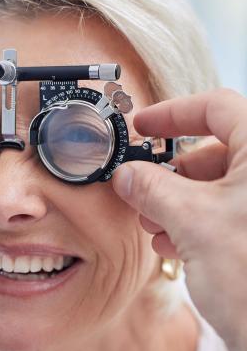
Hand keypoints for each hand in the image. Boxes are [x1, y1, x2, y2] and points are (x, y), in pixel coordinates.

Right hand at [112, 88, 246, 350]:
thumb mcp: (191, 221)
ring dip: (177, 201)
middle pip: (214, 151)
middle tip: (140, 188)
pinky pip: (223, 211)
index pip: (218, 108)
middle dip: (171, 172)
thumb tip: (126, 174)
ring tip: (153, 223)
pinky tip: (172, 243)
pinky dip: (192, 221)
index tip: (143, 127)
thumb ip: (152, 188)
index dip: (174, 114)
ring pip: (215, 185)